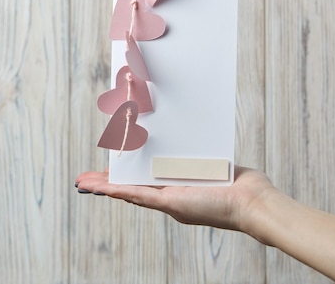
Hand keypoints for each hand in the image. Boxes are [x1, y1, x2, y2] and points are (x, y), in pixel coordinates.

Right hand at [75, 166, 277, 233]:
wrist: (251, 201)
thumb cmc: (238, 184)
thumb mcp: (208, 162)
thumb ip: (193, 154)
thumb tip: (188, 133)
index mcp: (175, 186)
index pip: (142, 178)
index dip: (122, 174)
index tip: (108, 167)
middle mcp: (167, 195)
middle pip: (128, 186)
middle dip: (105, 183)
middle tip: (85, 179)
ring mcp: (166, 200)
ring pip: (126, 192)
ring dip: (103, 188)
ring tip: (83, 183)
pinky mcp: (168, 202)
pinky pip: (135, 195)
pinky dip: (115, 191)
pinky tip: (99, 188)